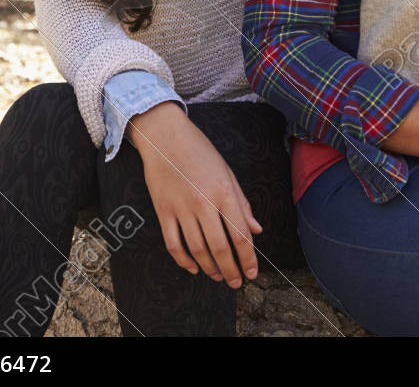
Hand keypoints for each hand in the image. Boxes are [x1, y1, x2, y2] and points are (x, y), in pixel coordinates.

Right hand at [125, 102, 261, 287]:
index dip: (248, 259)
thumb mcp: (227, 172)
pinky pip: (173, 243)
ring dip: (210, 268)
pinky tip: (193, 267)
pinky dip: (183, 261)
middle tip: (235, 282)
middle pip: (219, 247)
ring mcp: (181, 207)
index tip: (251, 273)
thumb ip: (241, 203)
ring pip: (197, 249)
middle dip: (230, 270)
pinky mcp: (163, 210)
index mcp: (224, 192)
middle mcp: (203, 202)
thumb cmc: (199, 151)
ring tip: (218, 276)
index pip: (240, 234)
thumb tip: (256, 229)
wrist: (164, 135)